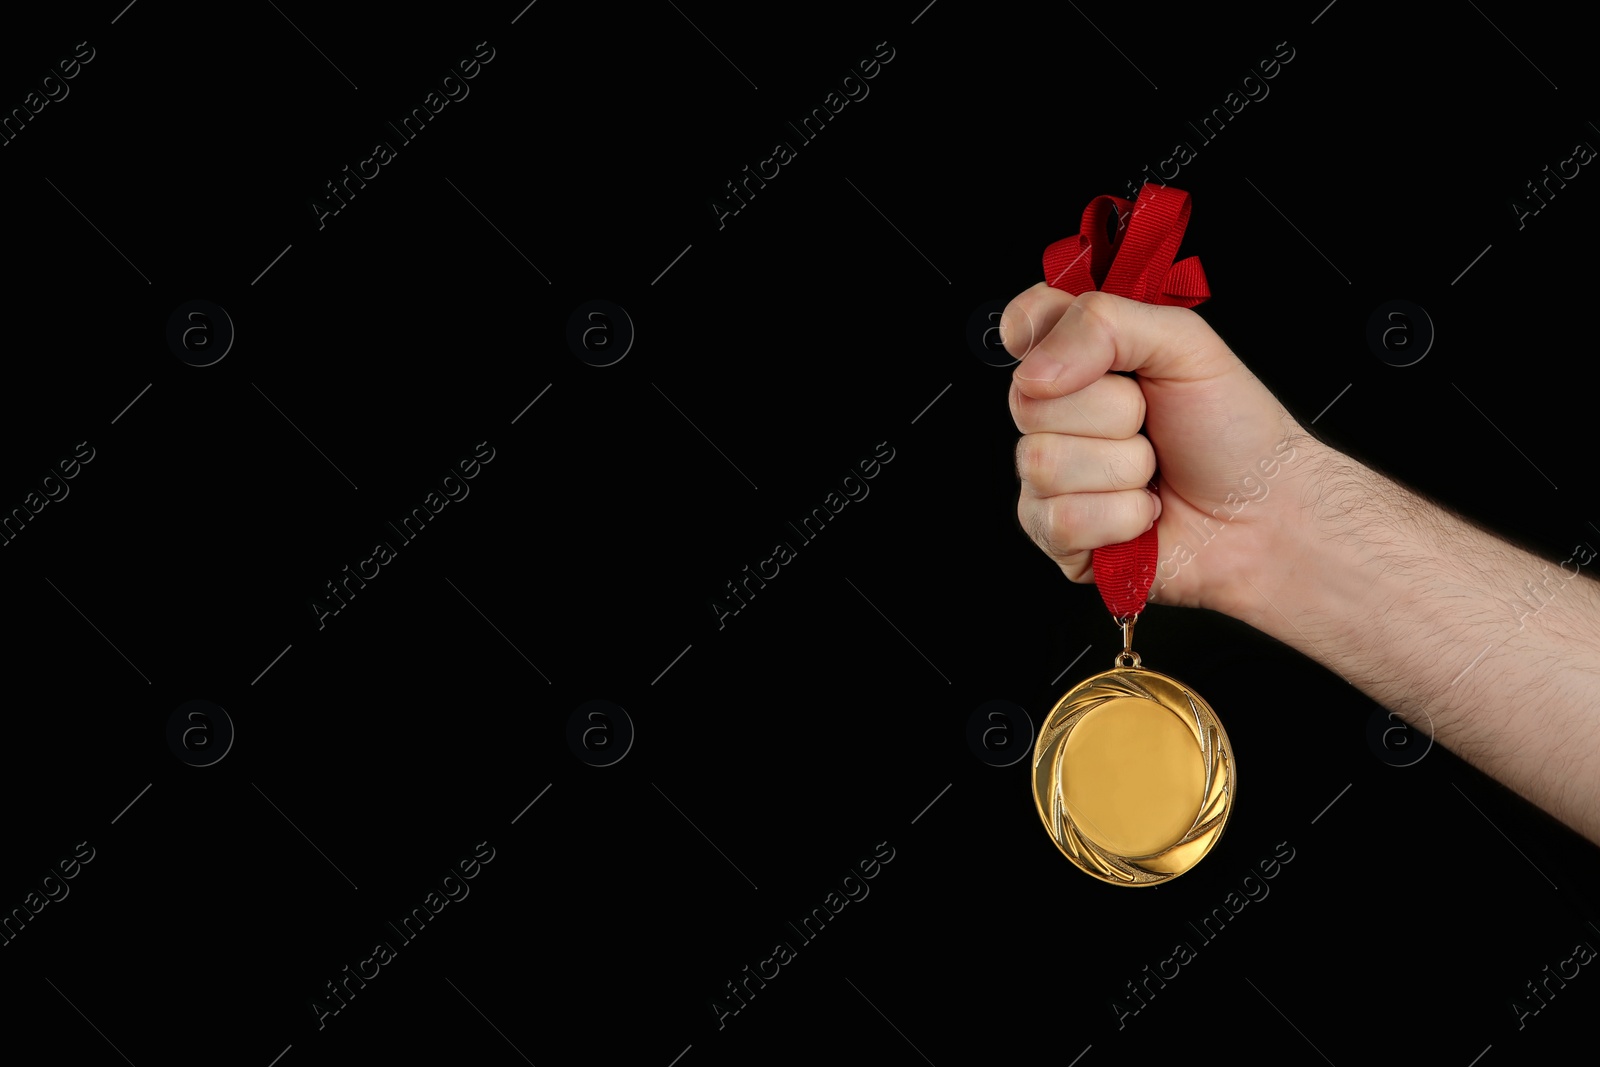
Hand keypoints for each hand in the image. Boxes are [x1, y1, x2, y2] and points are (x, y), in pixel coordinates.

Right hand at [1003, 282, 1321, 615]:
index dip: (1043, 338)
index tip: (1103, 358)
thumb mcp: (1185, 345)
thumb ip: (1104, 324)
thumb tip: (1034, 369)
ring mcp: (1049, 477)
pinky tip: (1144, 513)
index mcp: (1080, 358)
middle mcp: (1055, 415)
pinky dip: (1122, 518)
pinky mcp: (1057, 536)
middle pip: (1030, 400)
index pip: (1023, 325)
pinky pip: (1061, 520)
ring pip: (1044, 464)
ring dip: (1124, 471)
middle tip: (1151, 424)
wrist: (1266, 512)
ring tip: (1153, 473)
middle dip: (1114, 414)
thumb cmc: (1233, 430)